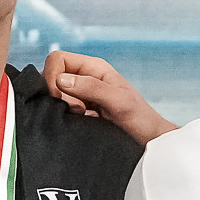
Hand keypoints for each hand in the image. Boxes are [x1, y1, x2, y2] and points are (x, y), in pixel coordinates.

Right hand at [45, 49, 175, 144]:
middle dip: (56, 94)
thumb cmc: (140, 119)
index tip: (61, 97)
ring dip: (61, 107)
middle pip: (51, 76)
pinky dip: (64, 116)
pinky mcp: (78, 111)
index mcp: (93, 67)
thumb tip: (61, 80)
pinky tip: (82, 123)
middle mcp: (84, 77)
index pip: (57, 59)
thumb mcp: (119, 101)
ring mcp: (80, 94)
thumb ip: (92, 87)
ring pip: (53, 94)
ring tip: (83, 117)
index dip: (52, 76)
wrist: (147, 141)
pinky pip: (59, 109)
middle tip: (78, 111)